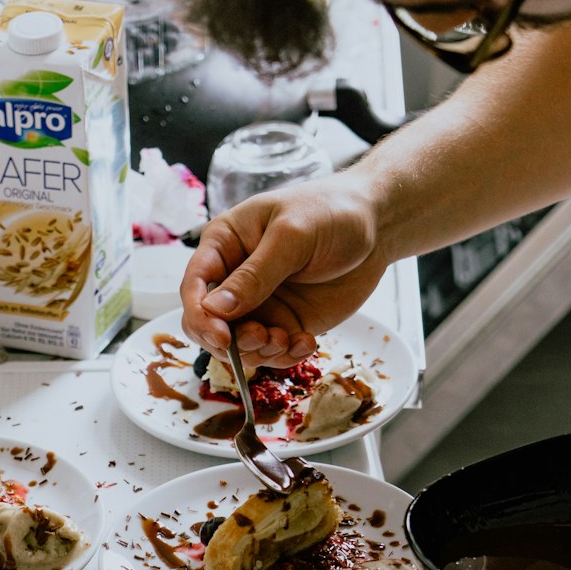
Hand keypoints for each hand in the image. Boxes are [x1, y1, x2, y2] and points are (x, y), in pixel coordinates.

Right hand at [179, 176, 388, 366]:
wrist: (375, 226)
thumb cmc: (331, 212)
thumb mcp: (292, 236)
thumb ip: (255, 274)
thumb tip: (215, 309)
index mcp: (225, 245)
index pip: (195, 287)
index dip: (201, 316)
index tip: (223, 337)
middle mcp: (234, 278)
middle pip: (208, 325)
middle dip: (231, 341)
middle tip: (265, 337)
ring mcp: (259, 304)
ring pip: (238, 346)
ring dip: (260, 352)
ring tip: (288, 339)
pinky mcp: (284, 322)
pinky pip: (271, 353)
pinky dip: (285, 357)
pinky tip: (307, 342)